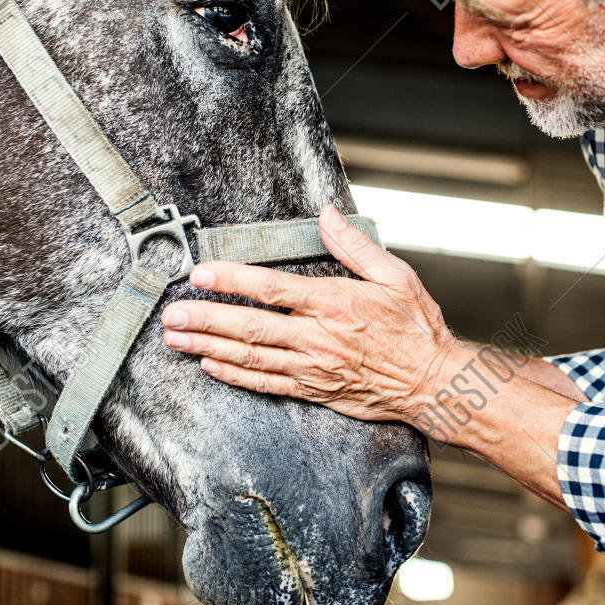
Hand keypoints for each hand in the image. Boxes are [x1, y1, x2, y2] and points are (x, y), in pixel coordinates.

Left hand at [159, 204, 461, 424]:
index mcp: (334, 303)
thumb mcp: (396, 275)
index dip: (231, 280)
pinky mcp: (313, 390)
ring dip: (208, 346)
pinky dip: (235, 375)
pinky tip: (211, 365)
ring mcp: (312, 367)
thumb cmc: (416, 329)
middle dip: (205, 319)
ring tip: (177, 339)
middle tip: (172, 314)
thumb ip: (355, 245)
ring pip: (249, 357)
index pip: (271, 289)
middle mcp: (317, 337)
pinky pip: (265, 383)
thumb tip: (328, 215)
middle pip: (249, 327)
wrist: (432, 382)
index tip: (201, 273)